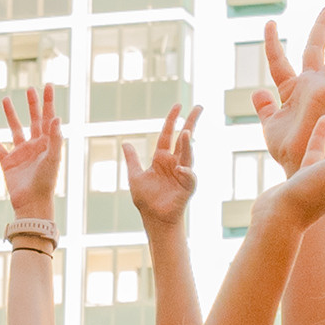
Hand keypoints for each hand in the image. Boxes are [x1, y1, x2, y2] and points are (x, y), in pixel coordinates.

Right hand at [0, 85, 61, 223]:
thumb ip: (54, 138)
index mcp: (47, 144)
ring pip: (15, 129)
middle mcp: (35, 146)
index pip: (48, 118)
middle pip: (34, 120)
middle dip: (32, 105)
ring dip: (10, 115)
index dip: (48, 102)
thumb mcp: (52, 158)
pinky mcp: (8, 163)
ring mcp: (21, 154)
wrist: (32, 203)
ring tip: (5, 99)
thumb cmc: (45, 182)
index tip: (47, 85)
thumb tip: (56, 117)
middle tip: (30, 89)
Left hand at [121, 103, 198, 228]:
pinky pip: (189, 176)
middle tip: (199, 107)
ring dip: (188, 144)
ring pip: (187, 154)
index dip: (172, 120)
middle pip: (184, 139)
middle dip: (191, 123)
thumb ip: (132, 159)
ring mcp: (182, 173)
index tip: (178, 106)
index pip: (168, 134)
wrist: (153, 218)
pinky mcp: (187, 187)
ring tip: (187, 132)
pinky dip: (186, 172)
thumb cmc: (146, 199)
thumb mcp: (135, 176)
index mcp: (162, 158)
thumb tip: (126, 142)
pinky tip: (181, 169)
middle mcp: (174, 163)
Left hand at [254, 8, 324, 172]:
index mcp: (291, 91)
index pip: (279, 61)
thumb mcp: (270, 124)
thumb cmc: (287, 150)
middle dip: (322, 29)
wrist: (296, 166)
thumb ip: (265, 106)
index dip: (273, 43)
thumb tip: (257, 91)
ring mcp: (318, 90)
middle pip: (314, 50)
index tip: (270, 23)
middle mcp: (308, 86)